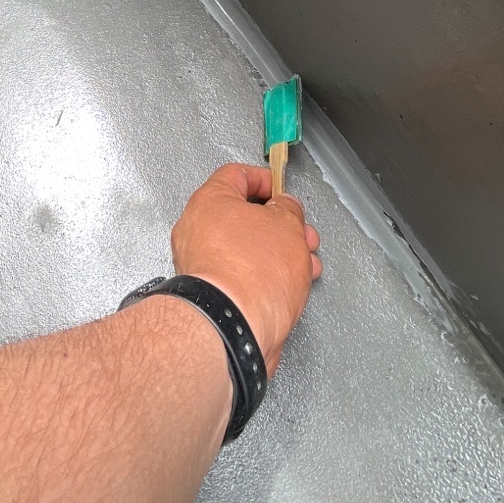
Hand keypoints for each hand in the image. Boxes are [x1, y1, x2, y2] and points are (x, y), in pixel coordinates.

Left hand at [170, 163, 320, 374]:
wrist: (236, 327)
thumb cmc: (252, 275)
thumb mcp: (287, 224)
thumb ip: (287, 208)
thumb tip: (285, 207)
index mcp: (209, 201)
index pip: (237, 175)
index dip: (266, 180)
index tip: (282, 190)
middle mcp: (198, 230)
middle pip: (244, 216)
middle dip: (280, 224)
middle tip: (301, 232)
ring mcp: (202, 263)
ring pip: (246, 247)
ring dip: (280, 252)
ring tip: (305, 262)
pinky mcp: (211, 293)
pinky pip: (242, 274)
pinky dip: (267, 275)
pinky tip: (291, 284)